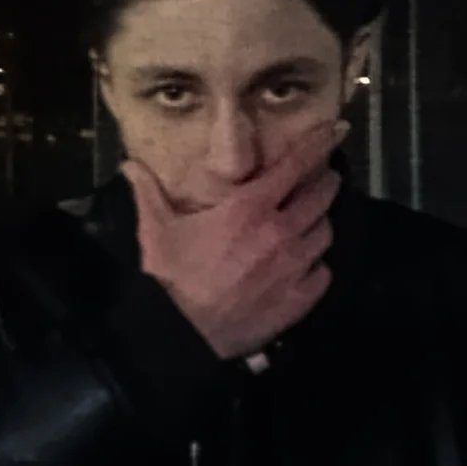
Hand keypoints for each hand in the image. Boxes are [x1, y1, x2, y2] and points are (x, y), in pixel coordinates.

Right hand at [121, 119, 349, 360]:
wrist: (181, 337)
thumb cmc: (170, 278)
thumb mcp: (156, 229)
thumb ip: (148, 192)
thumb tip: (130, 164)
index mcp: (249, 207)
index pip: (295, 166)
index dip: (318, 144)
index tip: (336, 128)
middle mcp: (280, 231)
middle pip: (320, 196)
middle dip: (325, 181)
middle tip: (324, 175)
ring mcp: (294, 268)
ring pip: (325, 233)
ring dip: (320, 221)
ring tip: (311, 219)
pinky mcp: (299, 301)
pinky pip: (323, 273)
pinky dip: (317, 264)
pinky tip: (306, 264)